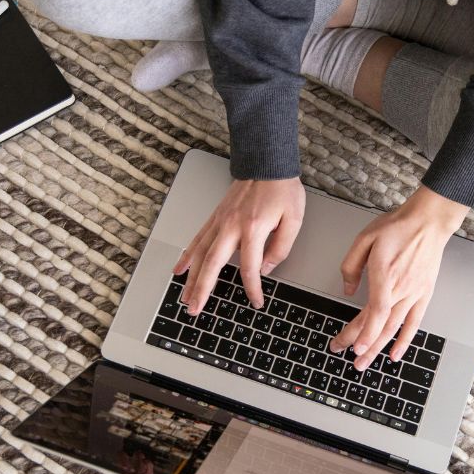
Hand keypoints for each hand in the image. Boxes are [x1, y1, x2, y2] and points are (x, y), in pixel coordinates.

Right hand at [175, 178, 304, 314]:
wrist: (267, 163)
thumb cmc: (282, 189)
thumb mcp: (294, 220)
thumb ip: (281, 247)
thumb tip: (266, 269)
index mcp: (253, 229)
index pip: (249, 268)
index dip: (253, 288)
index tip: (256, 301)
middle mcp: (231, 226)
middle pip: (213, 264)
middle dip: (203, 290)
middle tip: (196, 309)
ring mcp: (219, 221)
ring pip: (200, 255)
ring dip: (191, 278)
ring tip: (185, 297)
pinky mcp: (215, 217)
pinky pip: (197, 239)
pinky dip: (187, 256)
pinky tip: (179, 270)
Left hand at [331, 187, 467, 370]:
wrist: (428, 222)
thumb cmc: (398, 227)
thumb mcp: (365, 238)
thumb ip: (351, 265)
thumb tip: (347, 289)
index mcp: (385, 274)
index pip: (375, 312)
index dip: (364, 332)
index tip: (352, 347)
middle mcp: (401, 288)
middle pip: (381, 325)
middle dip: (363, 345)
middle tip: (348, 358)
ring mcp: (414, 293)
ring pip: (395, 328)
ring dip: (379, 348)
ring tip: (365, 362)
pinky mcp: (423, 294)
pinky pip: (414, 323)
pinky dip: (405, 341)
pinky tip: (395, 354)